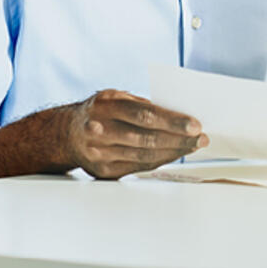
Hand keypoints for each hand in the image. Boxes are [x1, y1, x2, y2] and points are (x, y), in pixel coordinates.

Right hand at [64, 89, 207, 178]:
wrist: (65, 133)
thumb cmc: (99, 111)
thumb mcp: (115, 96)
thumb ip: (141, 104)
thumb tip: (178, 114)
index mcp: (105, 105)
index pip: (145, 114)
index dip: (172, 121)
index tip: (195, 125)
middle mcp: (99, 130)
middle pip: (146, 138)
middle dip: (178, 139)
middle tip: (201, 139)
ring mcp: (99, 153)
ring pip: (144, 155)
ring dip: (173, 152)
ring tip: (193, 147)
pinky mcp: (102, 171)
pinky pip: (137, 167)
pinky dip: (159, 161)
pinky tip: (173, 155)